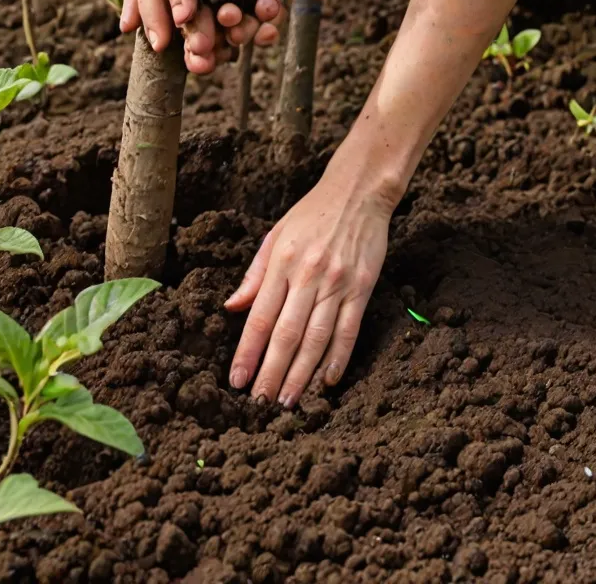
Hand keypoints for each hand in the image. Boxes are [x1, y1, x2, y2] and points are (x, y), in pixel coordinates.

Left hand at [224, 174, 391, 406]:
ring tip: (288, 400)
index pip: (261, 317)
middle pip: (287, 334)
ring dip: (301, 374)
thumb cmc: (312, 213)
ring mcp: (338, 283)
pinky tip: (326, 381)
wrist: (359, 192)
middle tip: (259, 403)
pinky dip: (337, 358)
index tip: (236, 379)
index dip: (248, 351)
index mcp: (282, 261)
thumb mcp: (276, 234)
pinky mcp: (363, 288)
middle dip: (271, 372)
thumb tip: (232, 308)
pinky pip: (349, 330)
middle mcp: (308, 274)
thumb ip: (255, 274)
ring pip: (317, 338)